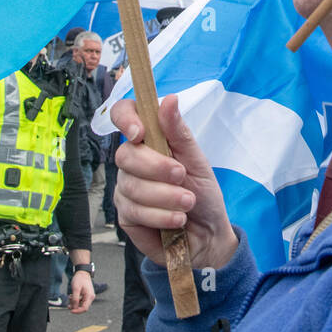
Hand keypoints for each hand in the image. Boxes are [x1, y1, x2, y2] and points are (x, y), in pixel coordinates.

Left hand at [68, 270, 95, 313]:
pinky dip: (76, 300)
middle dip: (75, 307)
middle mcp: (91, 297)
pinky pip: (81, 301)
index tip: (70, 311)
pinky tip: (71, 296)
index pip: (84, 308)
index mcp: (89, 296)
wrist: (82, 272)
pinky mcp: (86, 295)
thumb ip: (75, 299)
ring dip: (74, 303)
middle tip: (68, 305)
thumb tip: (74, 308)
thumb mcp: (76, 289)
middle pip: (83, 307)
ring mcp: (89, 296)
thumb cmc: (79, 279)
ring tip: (69, 297)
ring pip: (81, 304)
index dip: (77, 311)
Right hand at [111, 93, 237, 269]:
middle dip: (157, 167)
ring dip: (165, 196)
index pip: (124, 115)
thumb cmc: (202, 192)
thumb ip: (179, 132)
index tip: (141, 133)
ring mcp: (126, 188)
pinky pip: (134, 211)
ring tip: (188, 202)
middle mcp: (133, 162)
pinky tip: (177, 219)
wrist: (208, 233)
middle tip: (182, 177)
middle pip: (125, 154)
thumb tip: (169, 98)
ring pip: (131, 186)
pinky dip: (161, 215)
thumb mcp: (197, 160)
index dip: (125, 119)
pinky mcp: (126, 216)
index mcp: (150, 140)